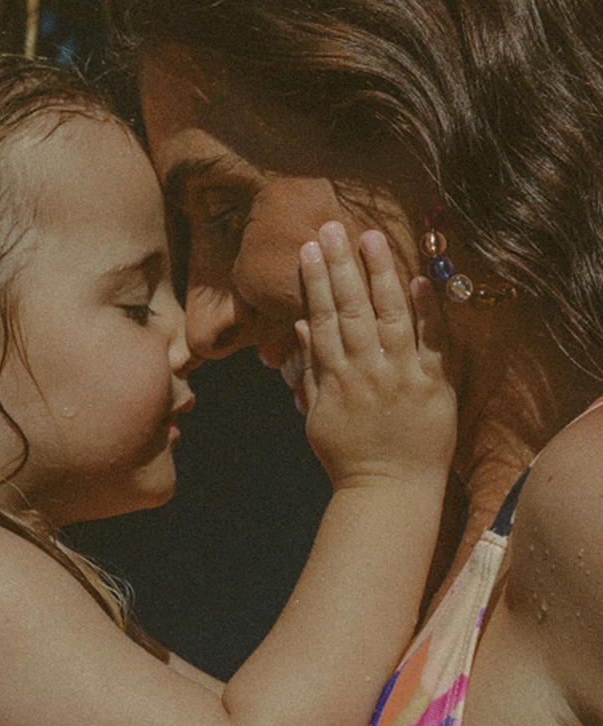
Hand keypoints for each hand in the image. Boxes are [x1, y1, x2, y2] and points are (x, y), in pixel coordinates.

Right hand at [296, 222, 456, 496]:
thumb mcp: (318, 417)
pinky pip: (430, 341)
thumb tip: (299, 327)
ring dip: (379, 274)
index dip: (316, 283)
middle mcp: (365, 373)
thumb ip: (310, 372)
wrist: (389, 492)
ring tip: (370, 237)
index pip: (322, 320)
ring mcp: (400, 377)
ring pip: (387, 316)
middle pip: (350, 311)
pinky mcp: (432, 386)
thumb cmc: (350, 459)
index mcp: (335, 380)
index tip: (309, 249)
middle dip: (340, 266)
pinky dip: (425, 310)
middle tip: (332, 227)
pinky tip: (419, 278)